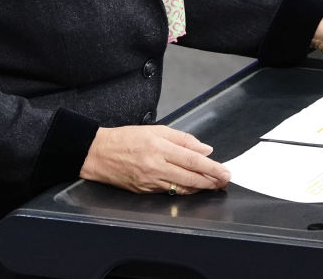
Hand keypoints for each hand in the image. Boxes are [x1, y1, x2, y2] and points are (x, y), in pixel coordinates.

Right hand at [80, 125, 230, 194]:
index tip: (225, 171)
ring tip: (213, 185)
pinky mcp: (144, 191)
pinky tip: (192, 188)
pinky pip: (169, 192)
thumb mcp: (156, 130)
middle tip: (224, 181)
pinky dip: (183, 190)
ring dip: (200, 188)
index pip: (193, 160)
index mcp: (159, 148)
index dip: (212, 168)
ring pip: (181, 188)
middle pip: (191, 178)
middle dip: (211, 181)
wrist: (98, 153)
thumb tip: (204, 148)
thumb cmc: (125, 138)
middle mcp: (156, 167)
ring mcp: (150, 182)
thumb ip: (182, 139)